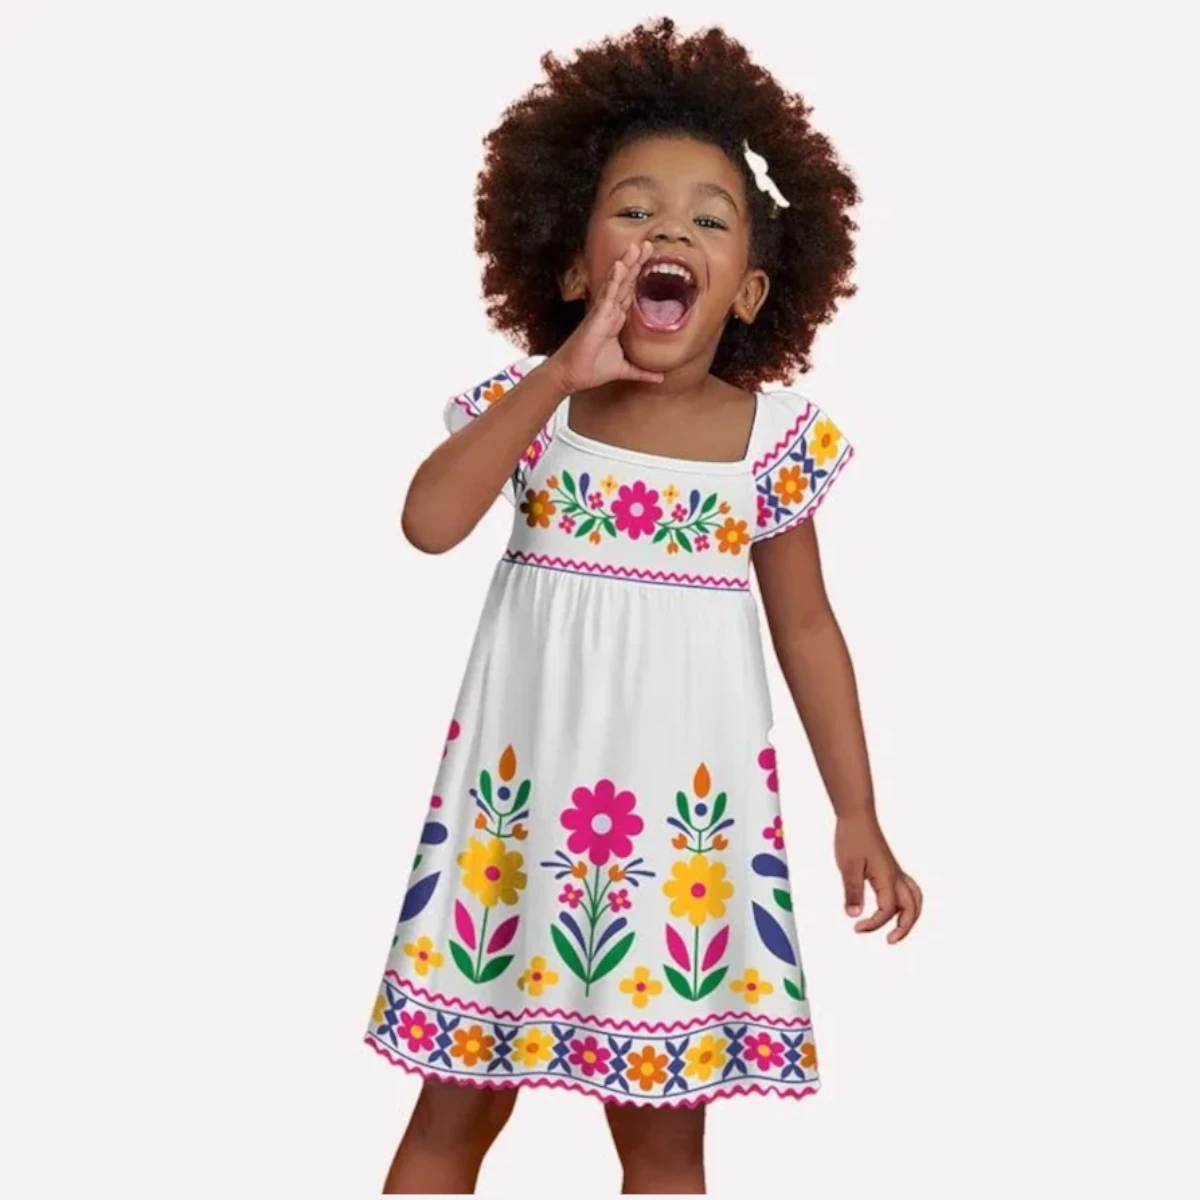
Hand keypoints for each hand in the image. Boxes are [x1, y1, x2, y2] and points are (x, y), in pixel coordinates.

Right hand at [551, 240, 664, 392]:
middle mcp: (609, 312)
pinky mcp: (596, 317)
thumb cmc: (591, 370)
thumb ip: (642, 371)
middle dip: (636, 263)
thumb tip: (661, 378)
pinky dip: (614, 280)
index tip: (650, 261)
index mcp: (616, 320)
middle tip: (647, 244)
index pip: (630, 293)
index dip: (639, 276)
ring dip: (627, 264)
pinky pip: (607, 295)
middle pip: (625, 282)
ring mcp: (602, 312)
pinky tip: (620, 265)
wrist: (572, 375)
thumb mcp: (624, 370)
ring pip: (617, 283)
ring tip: (636, 246)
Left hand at [835, 814, 922, 943]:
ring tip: (898, 930)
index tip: (857, 928)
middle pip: (911, 909)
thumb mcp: (848, 866)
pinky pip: (909, 889)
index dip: (874, 924)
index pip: (887, 910)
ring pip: (915, 899)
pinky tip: (896, 908)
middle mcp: (896, 876)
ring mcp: (896, 872)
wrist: (857, 816)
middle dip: (904, 928)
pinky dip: (908, 903)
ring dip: (911, 917)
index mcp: (887, 877)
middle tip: (889, 940)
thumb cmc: (852, 838)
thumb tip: (854, 915)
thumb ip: (852, 891)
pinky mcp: (892, 868)